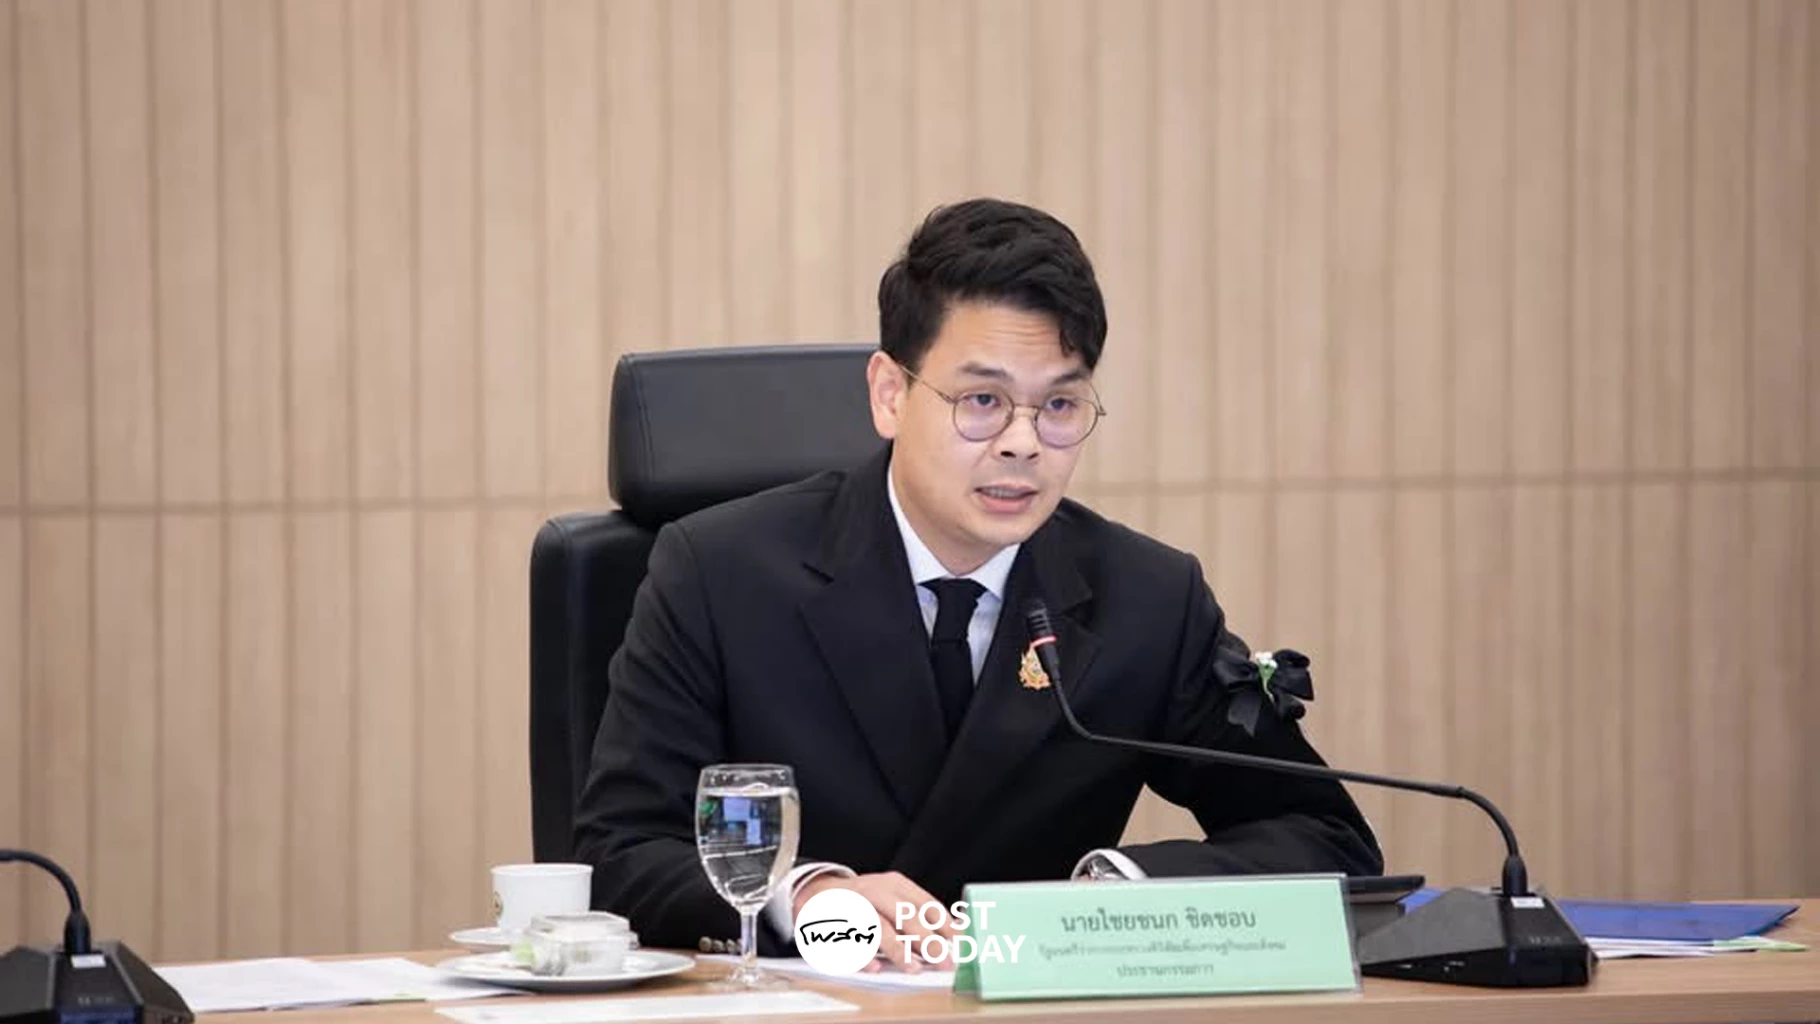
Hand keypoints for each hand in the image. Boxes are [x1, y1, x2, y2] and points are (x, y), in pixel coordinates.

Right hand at [794, 871, 958, 972]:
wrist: (819, 893)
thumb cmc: (866, 899)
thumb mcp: (892, 896)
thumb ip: (917, 913)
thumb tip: (953, 934)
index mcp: (895, 884)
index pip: (925, 904)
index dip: (945, 924)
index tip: (960, 942)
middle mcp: (875, 892)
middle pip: (905, 916)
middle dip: (927, 941)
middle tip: (944, 961)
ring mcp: (855, 907)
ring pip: (879, 928)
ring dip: (898, 950)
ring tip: (914, 968)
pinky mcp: (835, 923)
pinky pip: (851, 942)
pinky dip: (863, 956)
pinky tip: (876, 968)